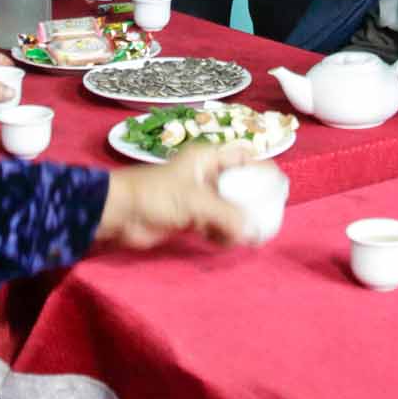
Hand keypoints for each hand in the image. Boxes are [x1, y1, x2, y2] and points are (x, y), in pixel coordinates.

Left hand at [96, 143, 259, 250]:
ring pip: (229, 206)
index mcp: (208, 158)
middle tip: (268, 218)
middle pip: (240, 184)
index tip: (279, 188)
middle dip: (253, 201)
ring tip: (250, 236)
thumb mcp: (195, 202)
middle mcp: (207, 174)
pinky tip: (226, 243)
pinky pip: (215, 224)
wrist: (118, 215)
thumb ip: (226, 215)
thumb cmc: (155, 195)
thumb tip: (254, 232)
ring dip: (238, 221)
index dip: (263, 168)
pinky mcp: (189, 217)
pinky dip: (222, 233)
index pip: (245, 155)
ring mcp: (198, 196)